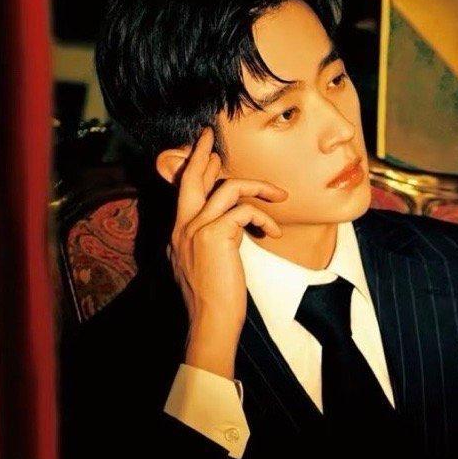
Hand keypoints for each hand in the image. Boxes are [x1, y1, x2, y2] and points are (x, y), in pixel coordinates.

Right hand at [167, 126, 287, 376]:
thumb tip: (228, 225)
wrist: (210, 321)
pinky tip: (271, 232)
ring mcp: (195, 229)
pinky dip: (264, 218)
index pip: (185, 190)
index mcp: (178, 233)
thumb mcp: (205, 264)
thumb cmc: (214, 299)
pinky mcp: (214, 235)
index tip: (207, 151)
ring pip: (228, 188)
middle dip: (203, 154)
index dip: (195, 167)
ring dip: (259, 188)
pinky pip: (245, 210)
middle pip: (191, 178)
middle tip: (212, 137)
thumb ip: (209, 240)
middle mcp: (181, 227)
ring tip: (279, 196)